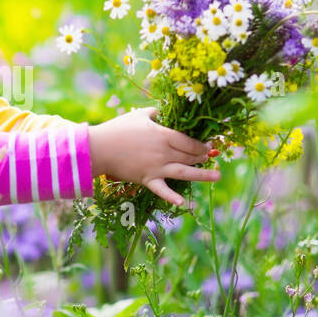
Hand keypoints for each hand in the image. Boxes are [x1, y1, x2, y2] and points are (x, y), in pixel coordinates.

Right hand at [88, 107, 220, 206]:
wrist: (100, 148)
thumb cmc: (118, 128)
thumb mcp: (139, 115)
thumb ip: (155, 112)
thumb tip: (163, 112)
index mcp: (164, 135)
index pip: (190, 142)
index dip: (201, 144)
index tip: (208, 146)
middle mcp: (164, 152)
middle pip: (190, 156)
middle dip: (202, 157)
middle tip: (209, 157)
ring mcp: (157, 168)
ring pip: (184, 172)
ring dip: (203, 175)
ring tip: (217, 176)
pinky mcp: (146, 179)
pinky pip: (161, 190)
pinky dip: (171, 197)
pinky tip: (182, 203)